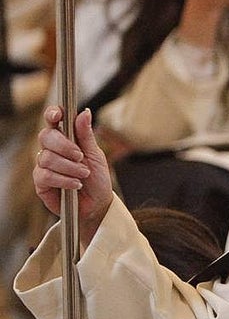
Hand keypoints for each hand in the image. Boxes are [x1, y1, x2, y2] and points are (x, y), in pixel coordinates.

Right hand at [34, 106, 113, 243]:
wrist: (97, 205)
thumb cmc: (97, 179)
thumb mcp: (96, 155)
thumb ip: (86, 135)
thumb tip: (84, 113)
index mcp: (66, 138)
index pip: (53, 120)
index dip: (52, 114)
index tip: (58, 115)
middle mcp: (52, 149)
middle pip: (46, 136)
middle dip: (64, 145)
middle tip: (80, 156)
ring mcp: (44, 165)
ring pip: (46, 157)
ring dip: (69, 167)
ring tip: (83, 175)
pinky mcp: (41, 182)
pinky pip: (45, 175)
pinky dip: (63, 180)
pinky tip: (75, 185)